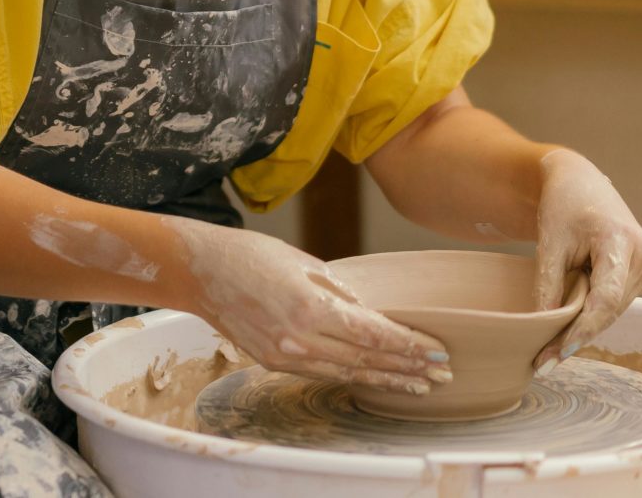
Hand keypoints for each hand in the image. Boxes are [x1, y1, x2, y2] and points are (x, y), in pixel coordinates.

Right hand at [168, 221, 451, 394]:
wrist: (199, 271)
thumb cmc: (249, 254)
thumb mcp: (302, 261)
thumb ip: (337, 290)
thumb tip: (365, 312)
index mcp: (310, 307)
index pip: (374, 334)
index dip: (410, 346)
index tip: (438, 352)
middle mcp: (299, 338)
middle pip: (366, 360)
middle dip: (408, 368)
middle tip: (442, 375)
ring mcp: (284, 355)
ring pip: (346, 373)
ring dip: (385, 380)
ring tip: (416, 386)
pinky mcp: (272, 361)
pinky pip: (321, 373)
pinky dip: (351, 376)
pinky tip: (371, 377)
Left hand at [531, 149, 641, 370]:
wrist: (578, 182)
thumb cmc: (561, 206)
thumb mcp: (548, 242)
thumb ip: (547, 283)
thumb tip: (542, 325)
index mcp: (622, 240)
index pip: (606, 297)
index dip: (583, 328)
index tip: (559, 351)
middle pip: (611, 308)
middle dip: (578, 334)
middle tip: (544, 361)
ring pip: (614, 309)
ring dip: (586, 327)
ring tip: (550, 349)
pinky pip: (616, 300)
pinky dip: (594, 314)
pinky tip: (570, 328)